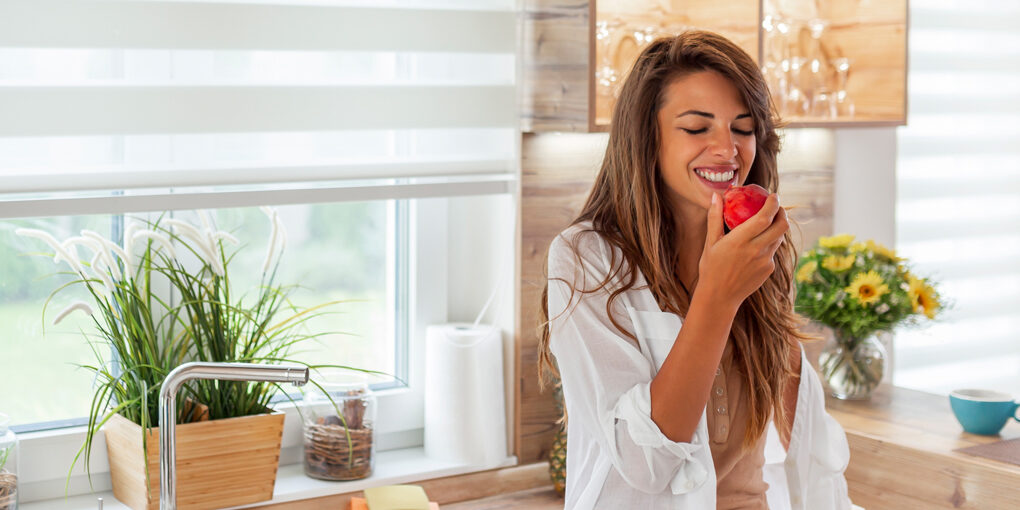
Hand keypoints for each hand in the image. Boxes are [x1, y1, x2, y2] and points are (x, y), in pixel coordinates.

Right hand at [696, 192, 788, 309]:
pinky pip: (772, 252)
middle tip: (777, 207)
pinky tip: (758, 245)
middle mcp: (755, 250)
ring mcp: (764, 261)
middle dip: (782, 213)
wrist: (719, 297)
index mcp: (740, 241)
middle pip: (781, 226)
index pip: (764, 217)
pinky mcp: (768, 270)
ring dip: (777, 227)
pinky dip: (768, 244)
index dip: (773, 204)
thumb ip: (714, 218)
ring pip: (779, 238)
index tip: (773, 195)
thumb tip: (716, 196)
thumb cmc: (711, 268)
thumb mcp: (710, 243)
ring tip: (769, 223)